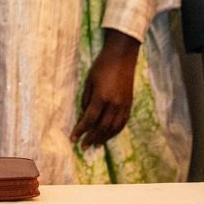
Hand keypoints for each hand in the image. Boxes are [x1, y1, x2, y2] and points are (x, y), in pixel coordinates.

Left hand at [72, 29, 138, 149]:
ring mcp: (124, 106)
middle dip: (91, 138)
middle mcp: (114, 104)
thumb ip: (86, 99)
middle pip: (102, 127)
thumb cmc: (102, 65)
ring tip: (95, 145)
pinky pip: (123, 123)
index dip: (81, 130)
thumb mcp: (89, 80)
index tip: (73, 139)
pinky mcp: (129, 104)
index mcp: (102, 97)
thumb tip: (84, 115)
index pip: (89, 119)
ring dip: (104, 138)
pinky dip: (115, 132)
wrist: (122, 56)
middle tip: (83, 146)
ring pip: (114, 128)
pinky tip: (109, 135)